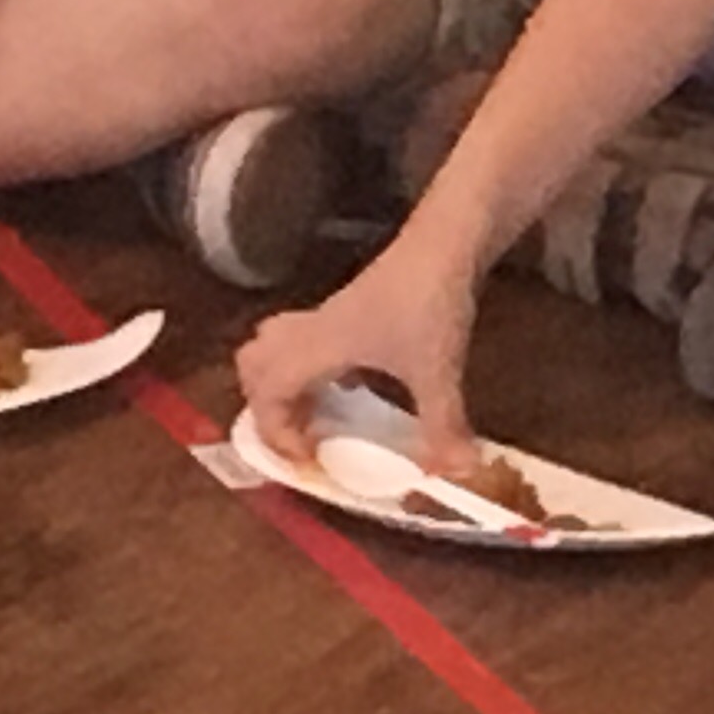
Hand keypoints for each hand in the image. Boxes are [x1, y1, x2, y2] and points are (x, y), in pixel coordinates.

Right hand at [236, 245, 482, 477]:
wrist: (446, 240)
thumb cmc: (430, 301)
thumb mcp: (438, 370)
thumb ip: (444, 424)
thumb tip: (459, 472)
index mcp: (319, 348)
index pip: (266, 390)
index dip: (275, 432)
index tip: (310, 459)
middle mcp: (312, 331)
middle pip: (254, 364)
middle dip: (266, 408)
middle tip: (302, 437)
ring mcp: (326, 316)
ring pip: (275, 347)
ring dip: (284, 385)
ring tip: (318, 417)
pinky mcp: (346, 309)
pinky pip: (305, 341)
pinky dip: (311, 368)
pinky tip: (349, 386)